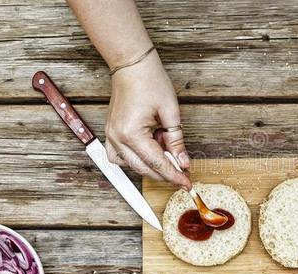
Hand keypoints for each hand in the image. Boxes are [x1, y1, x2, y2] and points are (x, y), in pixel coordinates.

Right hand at [105, 49, 190, 188]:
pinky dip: (137, 159)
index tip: (187, 183)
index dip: (174, 175)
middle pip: (144, 169)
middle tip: (183, 172)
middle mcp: (117, 138)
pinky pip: (121, 157)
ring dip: (151, 165)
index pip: (157, 163)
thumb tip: (182, 162)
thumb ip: (177, 141)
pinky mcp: (111, 133)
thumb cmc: (150, 81)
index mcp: (132, 134)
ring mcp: (111, 136)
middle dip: (165, 173)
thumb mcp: (170, 112)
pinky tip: (150, 150)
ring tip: (166, 149)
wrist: (131, 65)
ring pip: (132, 166)